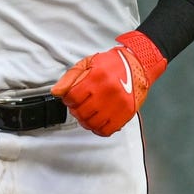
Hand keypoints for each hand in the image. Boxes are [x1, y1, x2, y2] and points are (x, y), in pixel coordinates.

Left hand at [51, 31, 167, 136]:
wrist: (137, 66)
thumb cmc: (112, 64)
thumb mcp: (87, 64)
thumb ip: (70, 78)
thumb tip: (56, 92)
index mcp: (96, 78)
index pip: (72, 97)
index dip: (67, 100)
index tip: (70, 99)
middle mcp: (108, 92)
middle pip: (81, 112)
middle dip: (75, 111)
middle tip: (78, 107)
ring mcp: (118, 104)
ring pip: (93, 123)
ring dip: (85, 121)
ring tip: (87, 114)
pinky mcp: (126, 113)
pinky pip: (107, 130)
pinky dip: (99, 129)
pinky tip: (97, 121)